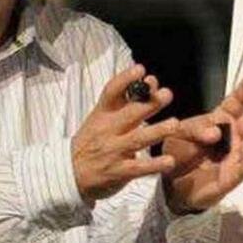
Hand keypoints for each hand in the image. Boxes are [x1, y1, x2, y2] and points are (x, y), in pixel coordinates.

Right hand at [72, 64, 178, 205]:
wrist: (69, 173)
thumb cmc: (90, 141)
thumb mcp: (101, 117)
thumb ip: (126, 100)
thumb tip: (151, 82)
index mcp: (102, 114)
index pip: (111, 92)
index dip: (125, 79)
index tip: (140, 70)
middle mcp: (107, 131)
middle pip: (129, 114)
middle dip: (149, 103)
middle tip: (166, 94)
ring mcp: (113, 151)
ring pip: (137, 139)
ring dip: (156, 131)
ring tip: (174, 124)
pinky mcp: (119, 172)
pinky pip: (139, 168)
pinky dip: (155, 165)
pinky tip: (169, 161)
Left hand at [162, 74, 242, 212]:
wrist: (171, 184)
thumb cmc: (179, 154)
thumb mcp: (179, 133)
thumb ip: (194, 129)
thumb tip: (216, 132)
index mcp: (220, 123)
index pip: (235, 104)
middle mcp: (232, 139)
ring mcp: (234, 158)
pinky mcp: (230, 179)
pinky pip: (240, 171)